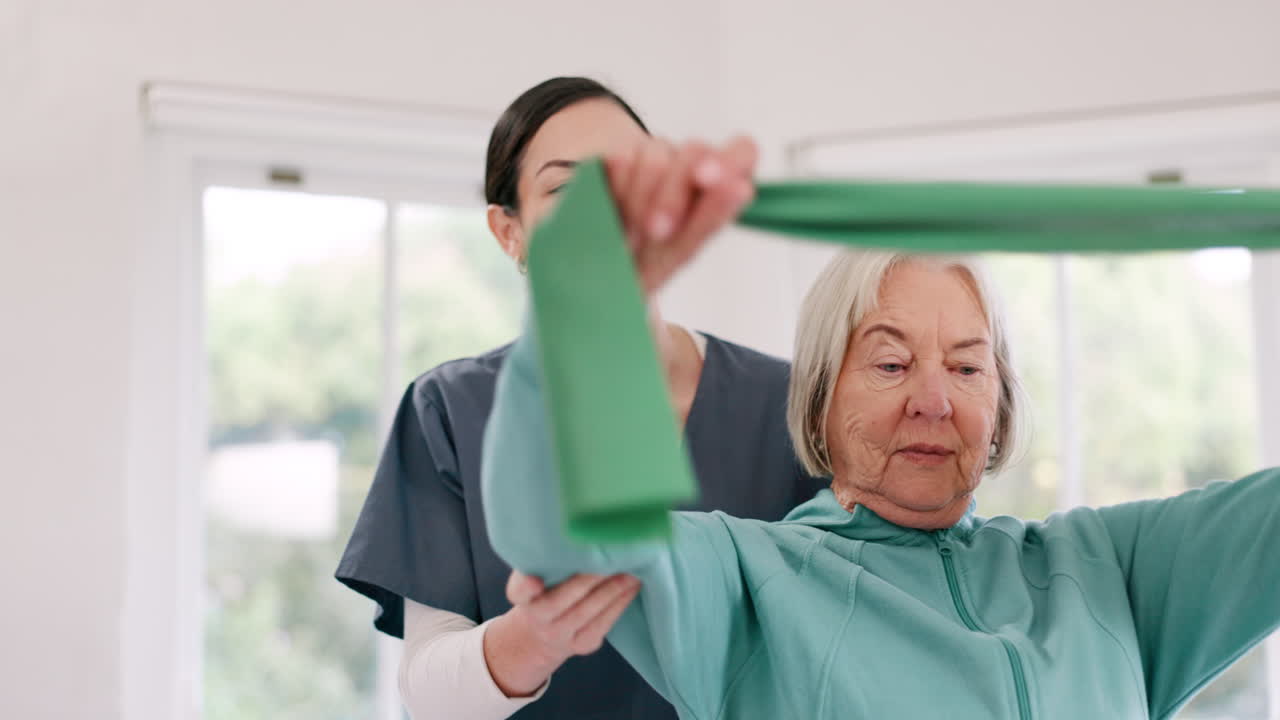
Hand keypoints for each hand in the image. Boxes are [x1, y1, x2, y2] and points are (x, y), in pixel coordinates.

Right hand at [483, 570, 641, 696]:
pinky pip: (602, 624)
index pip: (518, 590)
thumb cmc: (546, 589)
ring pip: (586, 612)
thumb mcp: (536, 573)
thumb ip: (548, 558)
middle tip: (612, 558)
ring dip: (612, 590)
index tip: (534, 580)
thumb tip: (579, 532)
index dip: (526, 586)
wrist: (543, 633)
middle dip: (589, 579)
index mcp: (521, 595)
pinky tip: (632, 587)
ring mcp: (558, 635)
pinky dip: (620, 603)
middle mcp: (536, 617)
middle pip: (559, 601)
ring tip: (631, 571)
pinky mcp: (581, 644)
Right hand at [604, 135, 758, 294]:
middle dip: (674, 195)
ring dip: (641, 198)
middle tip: (657, 232)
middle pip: (696, 151)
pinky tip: (612, 213)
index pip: (741, 152)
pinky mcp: (616, 155)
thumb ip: (710, 220)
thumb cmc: (649, 261)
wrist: (595, 267)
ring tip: (630, 237)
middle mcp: (689, 163)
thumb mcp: (680, 252)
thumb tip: (742, 188)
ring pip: (656, 153)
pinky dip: (616, 191)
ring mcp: (652, 155)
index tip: (709, 181)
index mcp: (718, 185)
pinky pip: (620, 159)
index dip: (729, 162)